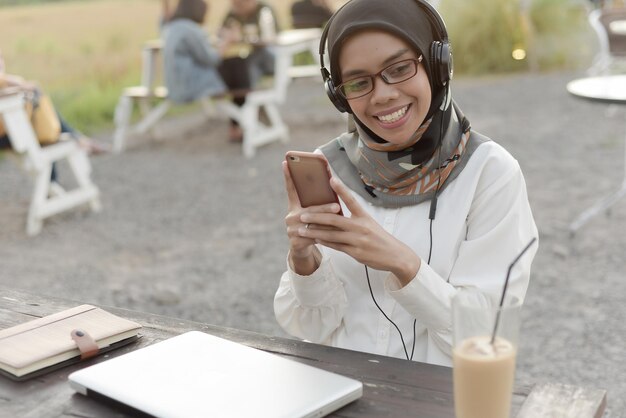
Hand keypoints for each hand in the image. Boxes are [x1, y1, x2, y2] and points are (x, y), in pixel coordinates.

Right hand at [283, 161, 340, 274]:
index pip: (291, 189)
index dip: (288, 176)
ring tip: (339, 217)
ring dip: (327, 221)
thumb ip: (317, 202)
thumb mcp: (312, 213)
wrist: (301, 248)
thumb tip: (332, 184)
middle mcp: (290, 216)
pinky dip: (325, 235)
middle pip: (309, 210)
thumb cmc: (311, 225)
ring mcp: (291, 230)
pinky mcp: (295, 242)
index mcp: (294, 207)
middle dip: (323, 207)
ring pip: (312, 224)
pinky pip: (313, 237)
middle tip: (337, 205)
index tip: (286, 162)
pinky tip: (336, 234)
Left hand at [299, 177, 420, 286]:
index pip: (351, 200)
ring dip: (315, 232)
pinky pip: (336, 246)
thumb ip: (354, 219)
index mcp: (364, 217)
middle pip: (334, 220)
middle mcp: (361, 227)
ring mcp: (357, 240)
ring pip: (331, 235)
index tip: (331, 179)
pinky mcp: (356, 253)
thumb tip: (336, 212)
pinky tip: (315, 239)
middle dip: (316, 217)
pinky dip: (324, 242)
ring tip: (302, 230)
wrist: (395, 256)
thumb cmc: (380, 238)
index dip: (341, 189)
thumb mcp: (370, 224)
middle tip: (302, 215)